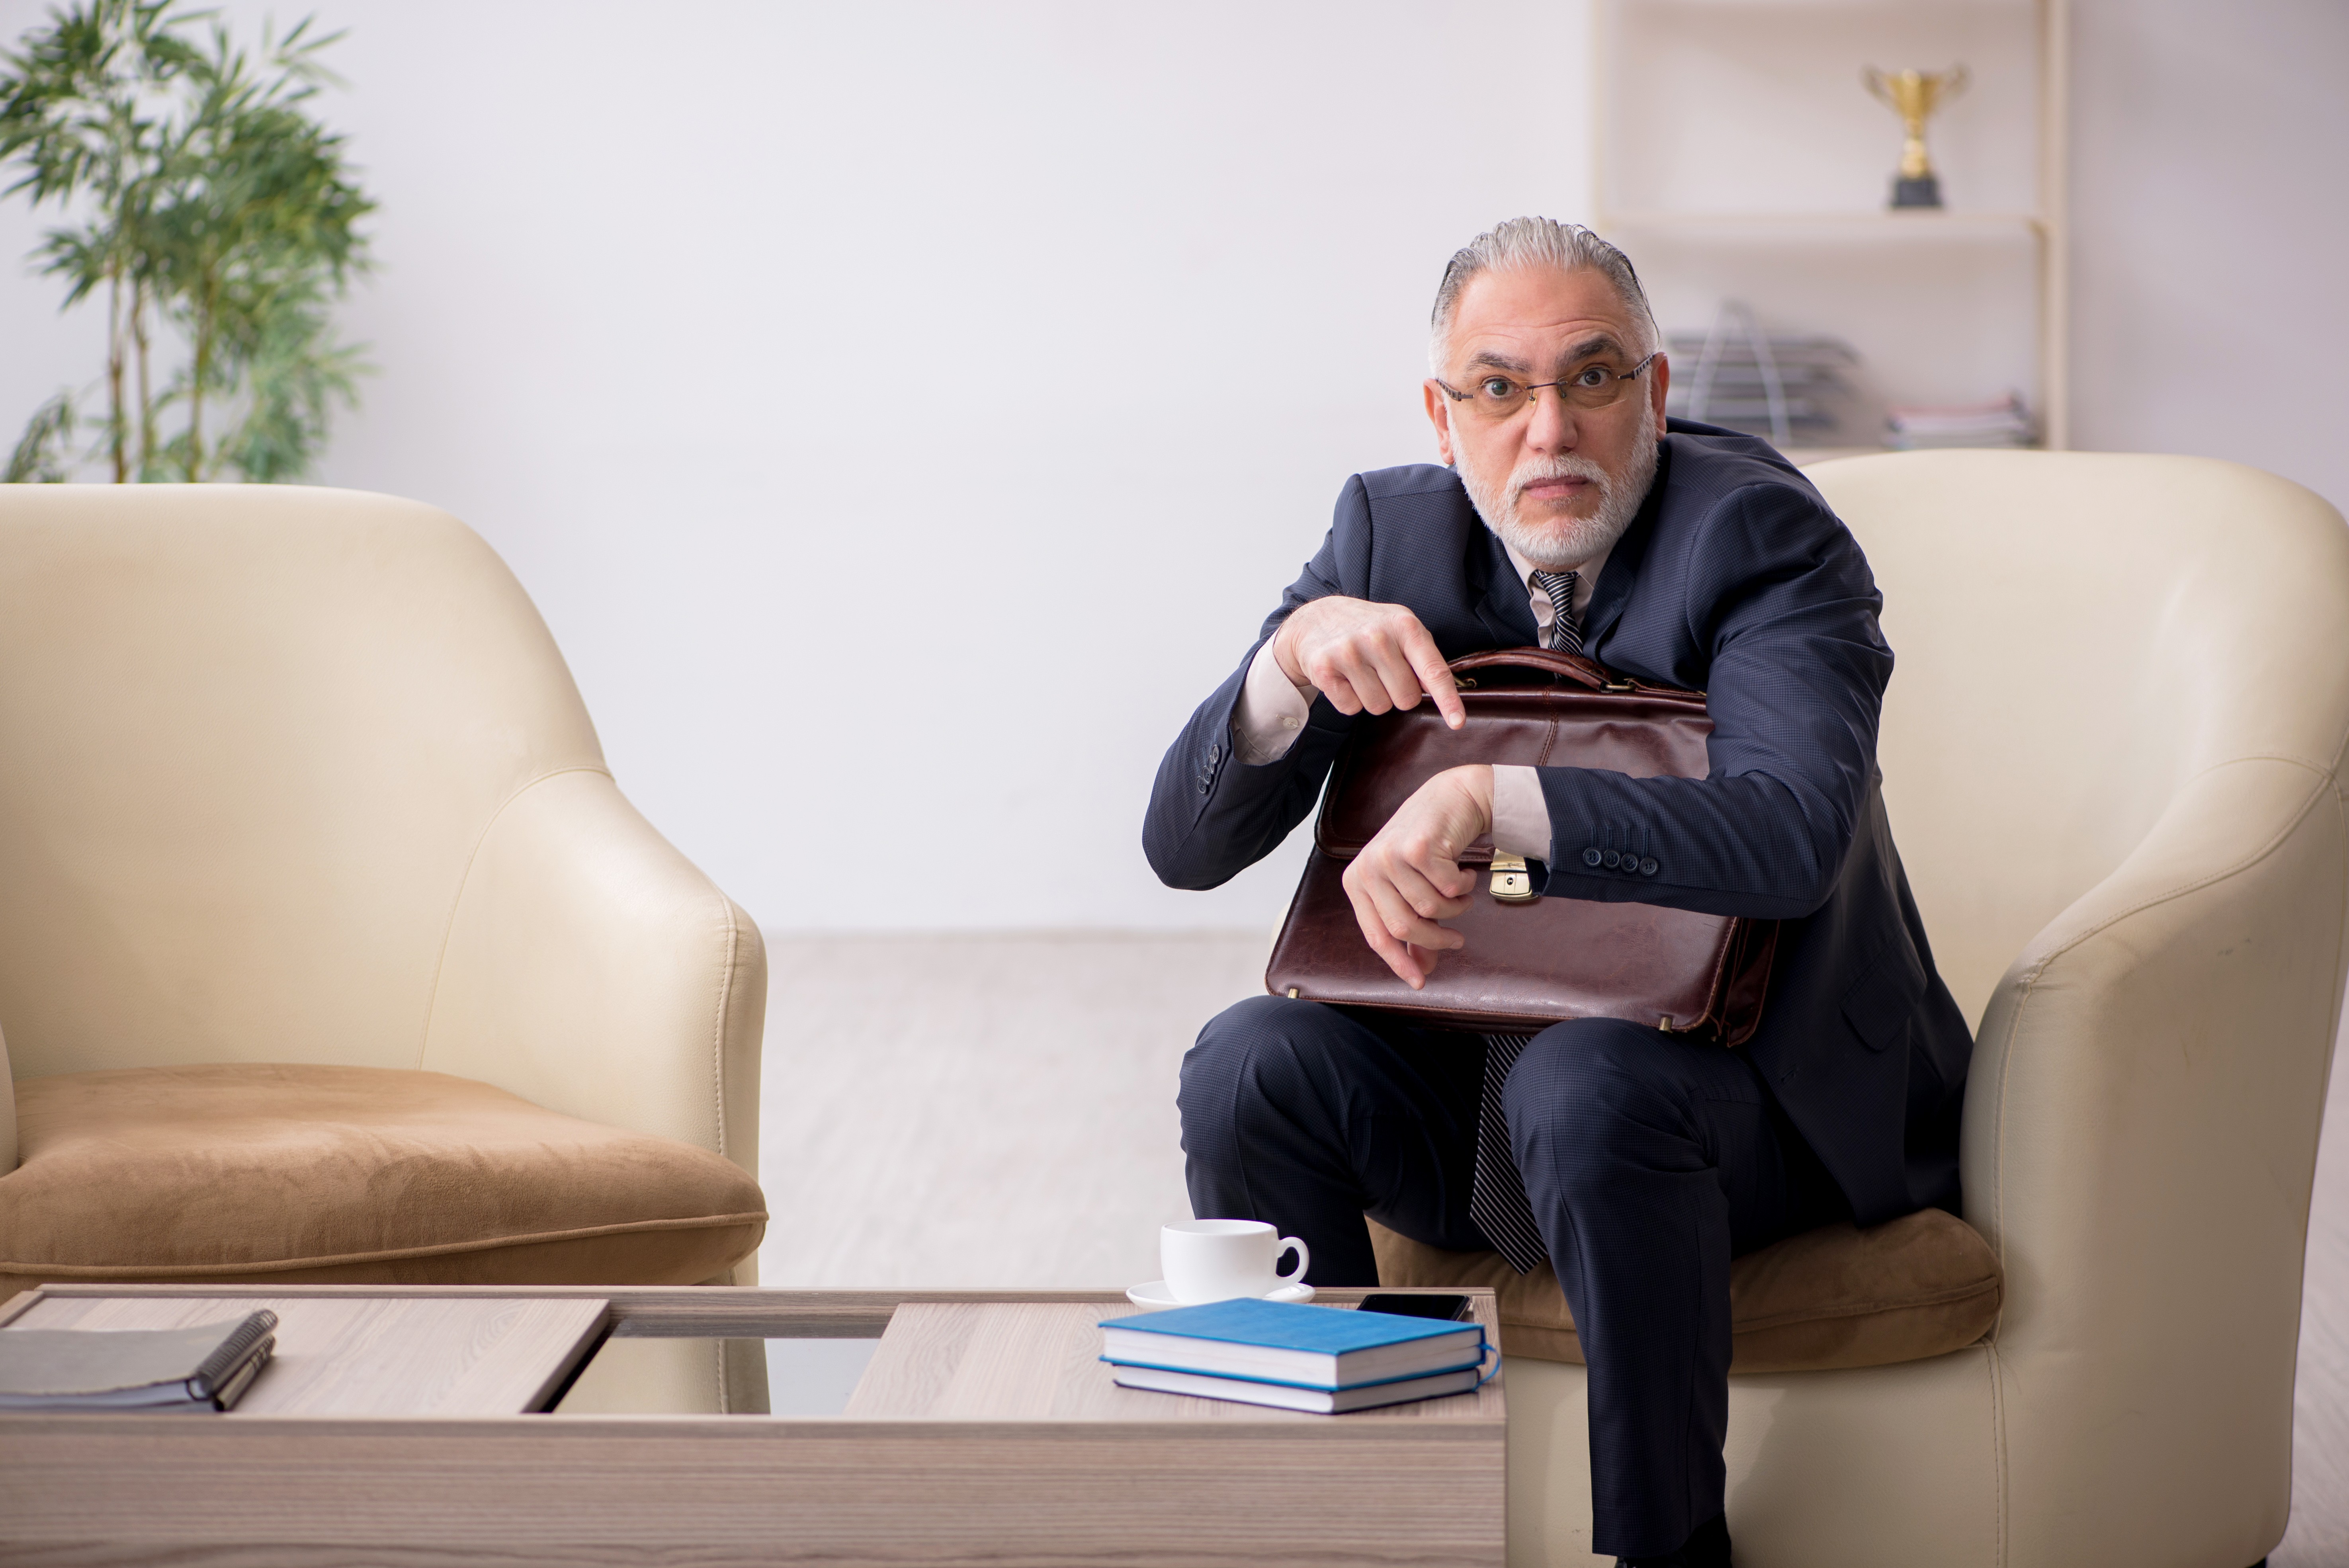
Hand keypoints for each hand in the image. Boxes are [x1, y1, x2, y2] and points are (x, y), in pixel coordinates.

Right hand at [1272, 597, 1464, 728]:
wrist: (1314, 619)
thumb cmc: (1367, 627)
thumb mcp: (1399, 628)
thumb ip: (1423, 656)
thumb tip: (1443, 692)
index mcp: (1404, 625)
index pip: (1433, 670)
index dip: (1448, 700)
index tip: (1457, 723)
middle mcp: (1377, 636)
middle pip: (1406, 698)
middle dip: (1398, 693)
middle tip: (1382, 673)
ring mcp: (1349, 652)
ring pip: (1379, 707)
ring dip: (1373, 698)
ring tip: (1361, 673)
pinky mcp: (1324, 668)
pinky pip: (1351, 708)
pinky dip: (1349, 700)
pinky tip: (1343, 678)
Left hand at [1341, 765, 1492, 988]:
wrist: (1452, 797)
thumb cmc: (1428, 845)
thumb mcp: (1411, 888)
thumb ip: (1413, 928)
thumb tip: (1421, 970)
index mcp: (1357, 882)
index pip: (1376, 936)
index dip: (1399, 963)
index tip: (1421, 981)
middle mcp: (1367, 868)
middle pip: (1405, 928)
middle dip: (1437, 939)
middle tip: (1457, 938)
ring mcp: (1389, 856)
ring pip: (1430, 909)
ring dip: (1455, 908)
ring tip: (1461, 895)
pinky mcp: (1417, 847)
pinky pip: (1449, 888)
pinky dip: (1464, 886)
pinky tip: (1464, 873)